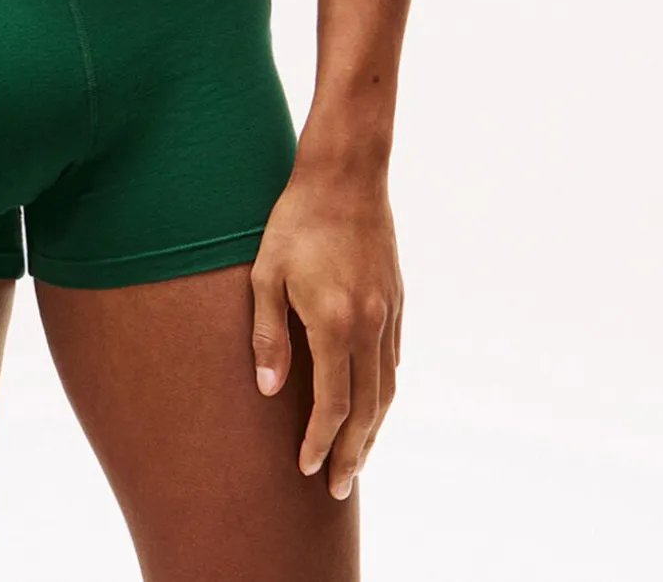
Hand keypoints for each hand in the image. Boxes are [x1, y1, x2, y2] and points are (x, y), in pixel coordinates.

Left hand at [250, 165, 402, 499]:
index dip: (319, 441)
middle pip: (368, 409)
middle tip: (338, 487)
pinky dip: (385, 392)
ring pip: (387, 388)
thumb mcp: (266, 274)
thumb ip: (267, 335)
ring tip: (357, 457)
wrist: (346, 175)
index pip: (333, 404)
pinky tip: (374, 403)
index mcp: (335, 324)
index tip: (306, 468)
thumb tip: (268, 390)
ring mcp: (388, 313)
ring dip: (374, 429)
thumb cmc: (296, 220)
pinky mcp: (396, 299)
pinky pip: (394, 360)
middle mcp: (369, 326)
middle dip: (352, 452)